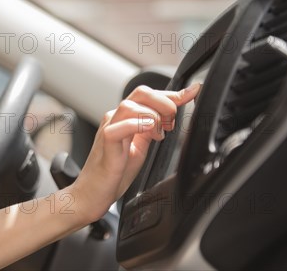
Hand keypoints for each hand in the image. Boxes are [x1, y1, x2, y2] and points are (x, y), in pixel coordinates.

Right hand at [68, 83, 200, 223]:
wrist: (93, 193)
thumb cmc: (114, 172)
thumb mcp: (141, 147)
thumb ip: (152, 129)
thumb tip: (169, 117)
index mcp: (125, 117)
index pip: (149, 96)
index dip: (173, 94)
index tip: (192, 92)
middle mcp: (115, 118)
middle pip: (140, 93)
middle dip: (164, 102)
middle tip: (171, 123)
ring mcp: (108, 128)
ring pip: (130, 106)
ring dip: (152, 116)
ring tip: (159, 134)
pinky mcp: (105, 142)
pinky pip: (118, 127)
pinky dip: (137, 125)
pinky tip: (149, 132)